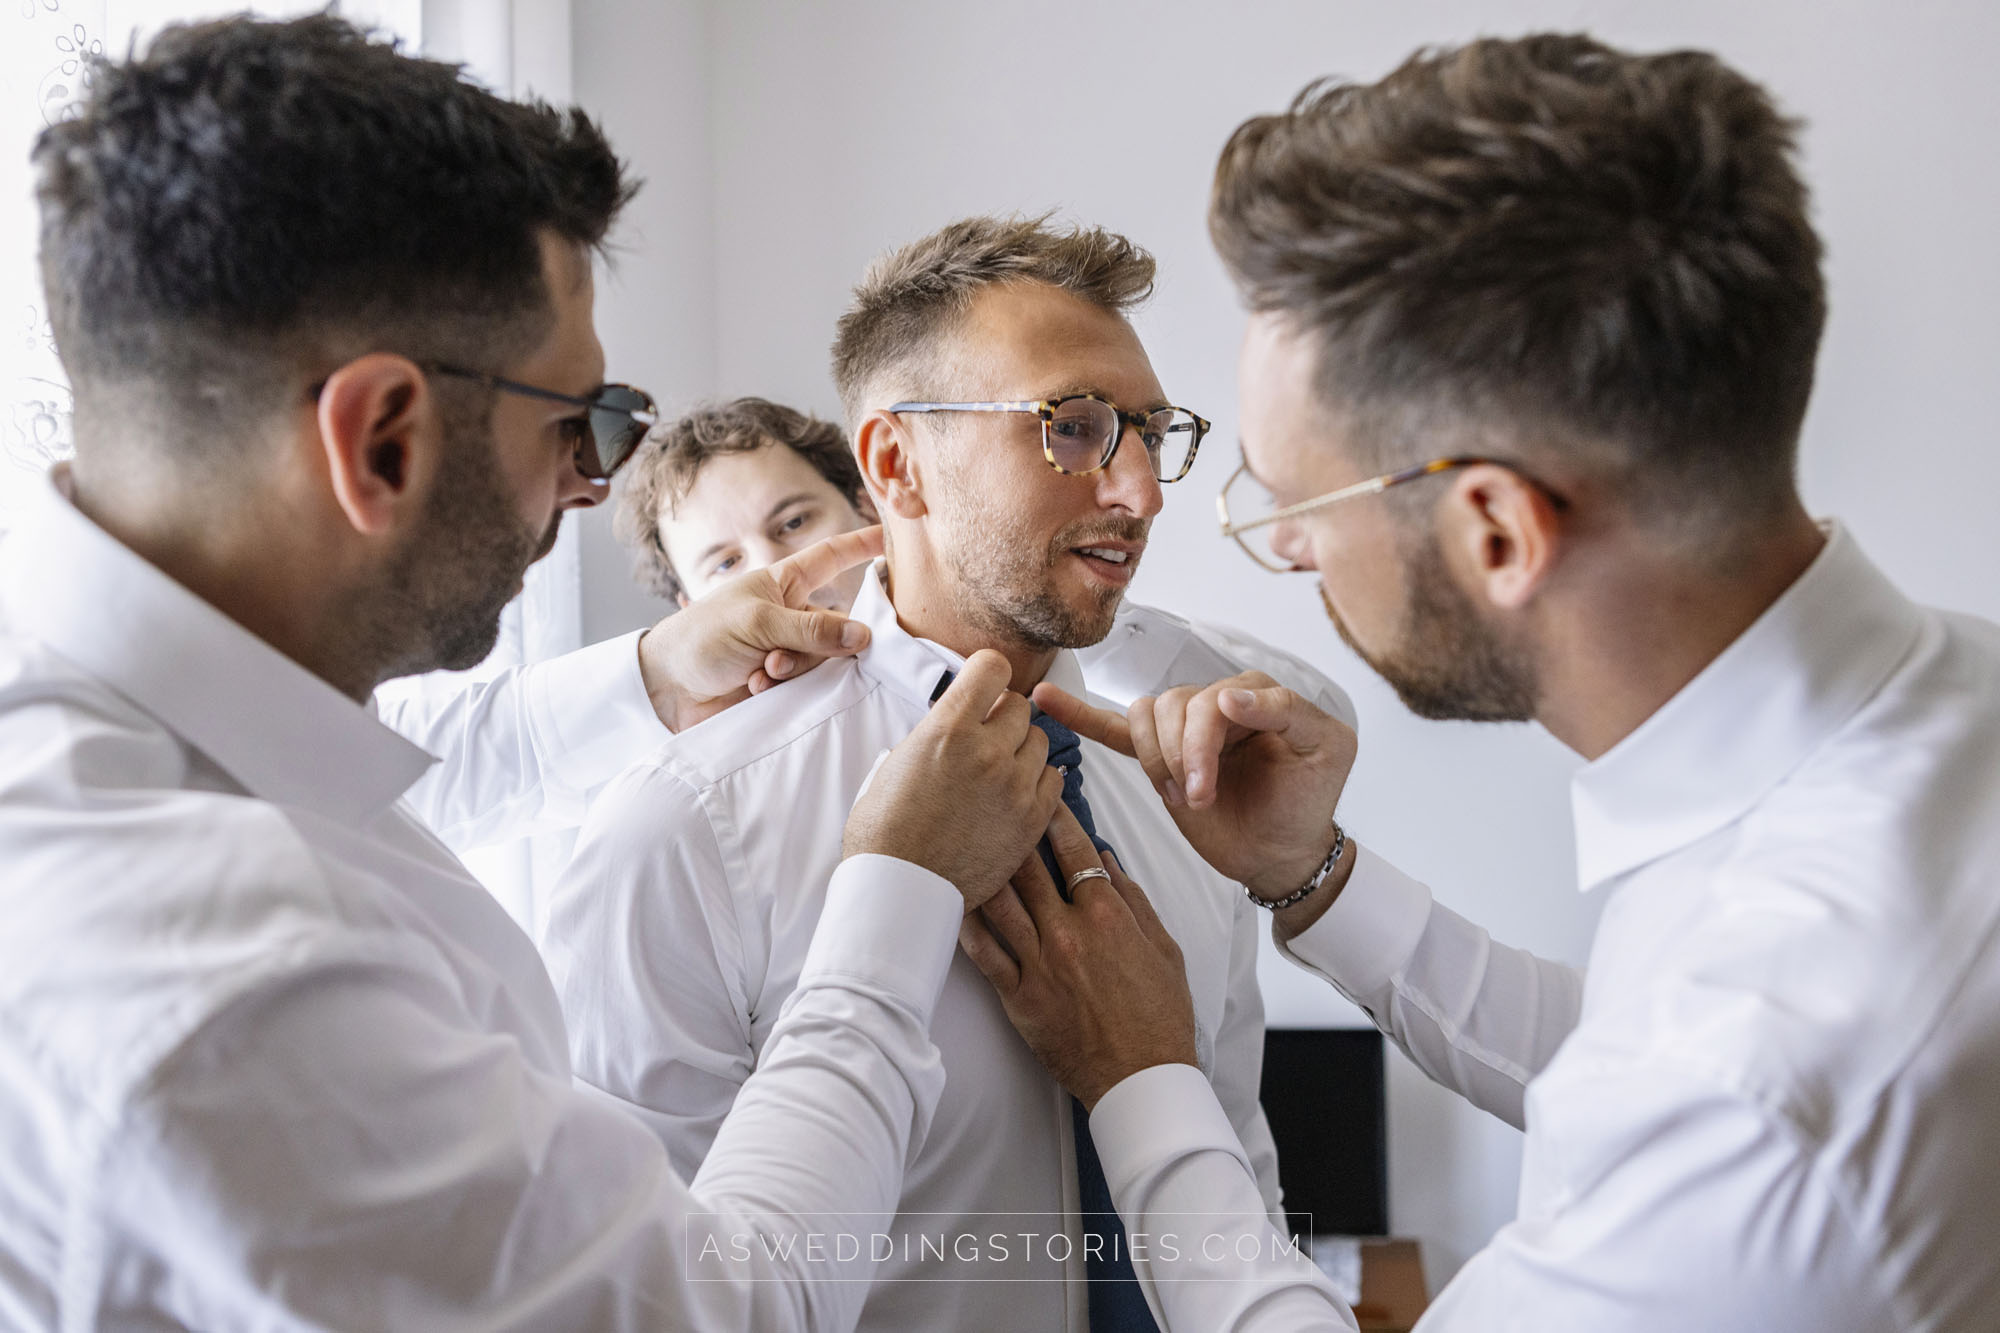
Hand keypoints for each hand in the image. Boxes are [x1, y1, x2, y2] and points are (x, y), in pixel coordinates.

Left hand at [638, 526, 882, 730]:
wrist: (666, 690)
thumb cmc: (701, 639)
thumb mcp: (757, 623)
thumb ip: (812, 628)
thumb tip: (864, 636)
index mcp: (781, 584)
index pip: (830, 558)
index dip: (860, 545)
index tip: (892, 536)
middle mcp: (790, 615)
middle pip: (837, 624)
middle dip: (817, 644)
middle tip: (780, 658)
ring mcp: (788, 651)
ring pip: (826, 661)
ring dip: (796, 670)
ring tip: (762, 675)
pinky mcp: (784, 685)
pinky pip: (811, 686)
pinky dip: (787, 689)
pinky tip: (756, 689)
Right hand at [842, 649, 1065, 911]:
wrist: (901, 889)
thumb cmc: (885, 832)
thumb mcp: (896, 763)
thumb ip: (934, 732)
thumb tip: (955, 719)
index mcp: (948, 729)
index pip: (992, 667)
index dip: (986, 676)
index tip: (981, 691)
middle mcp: (988, 751)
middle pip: (1018, 706)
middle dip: (1001, 718)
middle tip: (983, 740)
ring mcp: (1015, 786)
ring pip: (1040, 741)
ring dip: (1021, 749)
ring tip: (996, 772)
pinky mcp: (1032, 819)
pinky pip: (1054, 779)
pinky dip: (1037, 781)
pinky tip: (1013, 793)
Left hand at [959, 805, 1197, 1109]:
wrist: (1142, 1078)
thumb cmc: (1160, 1015)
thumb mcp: (1163, 948)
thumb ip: (1133, 899)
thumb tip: (1106, 858)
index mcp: (1107, 916)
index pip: (1073, 849)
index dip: (1054, 815)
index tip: (1040, 794)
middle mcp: (1068, 932)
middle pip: (1027, 867)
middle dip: (1008, 832)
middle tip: (989, 805)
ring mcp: (1040, 964)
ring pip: (999, 902)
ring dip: (981, 869)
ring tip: (962, 841)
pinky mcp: (1019, 997)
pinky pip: (984, 953)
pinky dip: (966, 924)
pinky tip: (950, 899)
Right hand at [1032, 672, 1357, 908]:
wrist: (1281, 851)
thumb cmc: (1308, 802)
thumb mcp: (1325, 751)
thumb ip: (1288, 712)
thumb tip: (1229, 696)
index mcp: (1257, 694)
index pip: (1215, 696)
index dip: (1206, 736)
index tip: (1206, 780)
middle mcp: (1217, 702)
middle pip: (1175, 704)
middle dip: (1182, 756)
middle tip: (1198, 801)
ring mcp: (1184, 729)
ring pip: (1147, 716)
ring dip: (1157, 758)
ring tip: (1181, 797)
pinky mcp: (1159, 757)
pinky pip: (1115, 729)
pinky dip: (1081, 714)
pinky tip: (1048, 699)